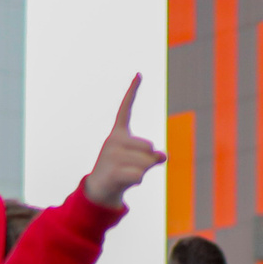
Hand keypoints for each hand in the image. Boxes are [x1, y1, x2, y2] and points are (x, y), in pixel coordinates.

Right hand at [85, 75, 165, 208]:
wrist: (100, 190)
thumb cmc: (122, 172)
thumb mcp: (139, 162)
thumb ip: (152, 156)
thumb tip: (162, 155)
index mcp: (119, 134)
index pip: (126, 109)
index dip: (133, 91)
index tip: (139, 73)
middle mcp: (113, 140)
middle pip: (150, 148)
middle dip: (148, 161)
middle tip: (131, 167)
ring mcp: (111, 155)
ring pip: (147, 163)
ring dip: (143, 172)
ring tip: (127, 174)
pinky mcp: (112, 171)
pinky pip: (139, 175)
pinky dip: (138, 181)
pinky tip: (125, 181)